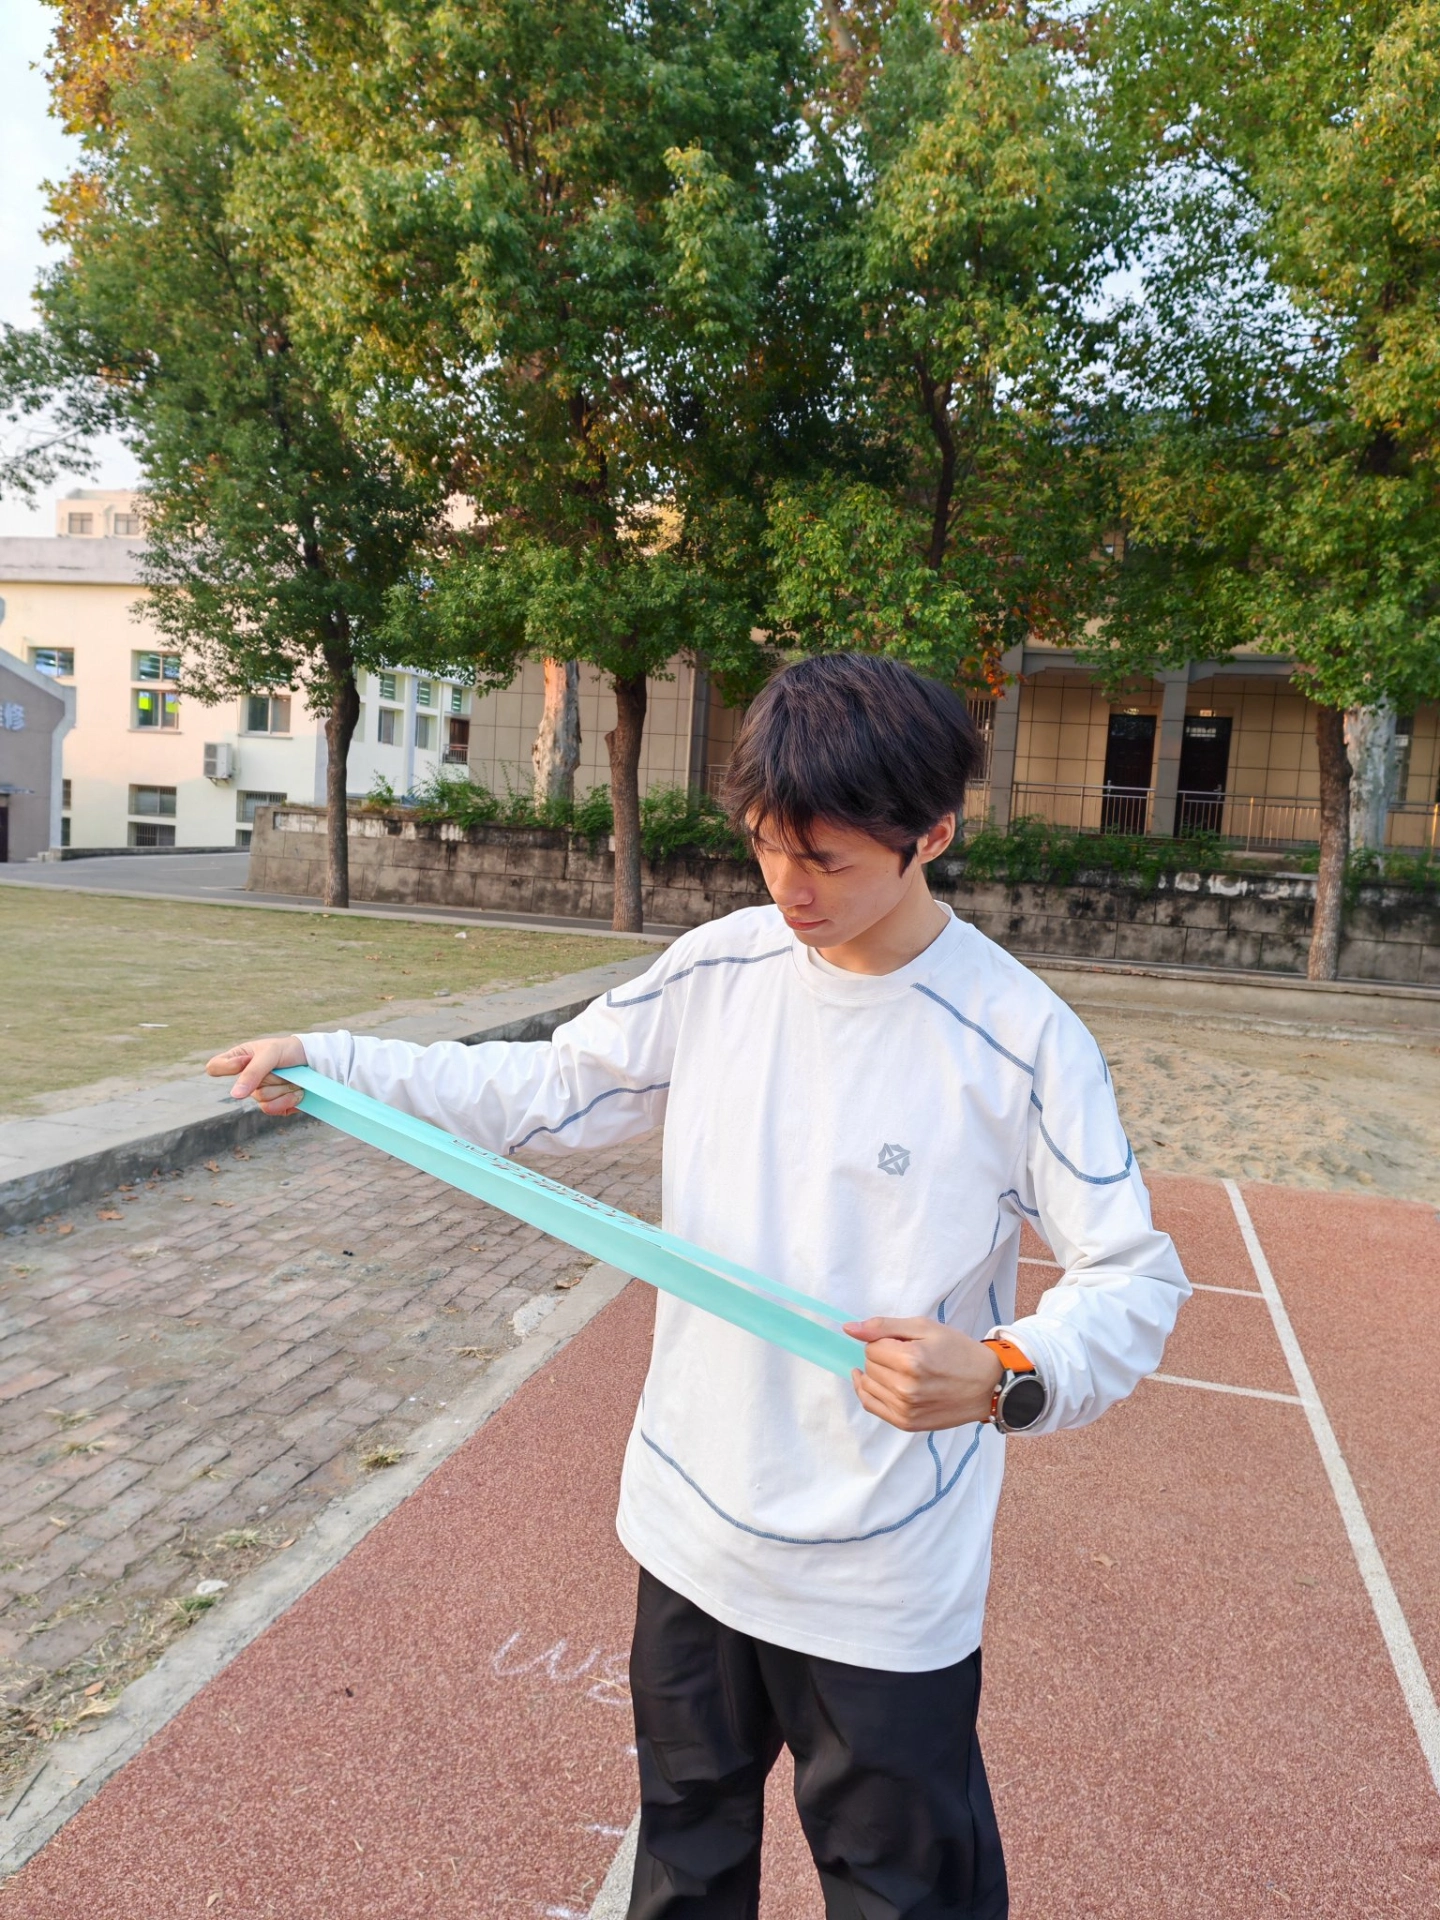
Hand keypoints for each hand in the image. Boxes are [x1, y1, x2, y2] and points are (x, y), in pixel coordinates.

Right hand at [205, 1036, 307, 1115]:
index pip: (214, 1067)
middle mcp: (246, 1079)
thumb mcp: (270, 1054)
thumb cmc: (288, 1050)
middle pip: (245, 1089)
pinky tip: (298, 1091)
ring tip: (292, 1077)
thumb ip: (252, 1072)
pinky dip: (288, 1099)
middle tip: (282, 1066)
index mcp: (238, 1059)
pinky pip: (273, 1109)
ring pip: (261, 1099)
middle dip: (270, 1077)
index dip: (227, 1068)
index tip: (246, 1061)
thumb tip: (235, 1096)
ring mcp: (259, 1093)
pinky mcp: (274, 1105)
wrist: (314, 1061)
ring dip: (282, 1088)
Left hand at [843, 1317, 1003, 1431]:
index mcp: (911, 1360)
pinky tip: (875, 1382)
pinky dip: (869, 1392)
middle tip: (904, 1356)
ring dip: (876, 1374)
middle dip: (880, 1357)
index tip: (901, 1343)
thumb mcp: (925, 1328)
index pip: (871, 1347)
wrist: (986, 1385)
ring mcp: (905, 1409)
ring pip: (867, 1385)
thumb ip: (883, 1327)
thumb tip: (848, 1329)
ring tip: (896, 1369)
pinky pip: (872, 1405)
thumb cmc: (958, 1351)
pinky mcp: (907, 1424)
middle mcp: (905, 1388)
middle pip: (869, 1366)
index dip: (883, 1341)